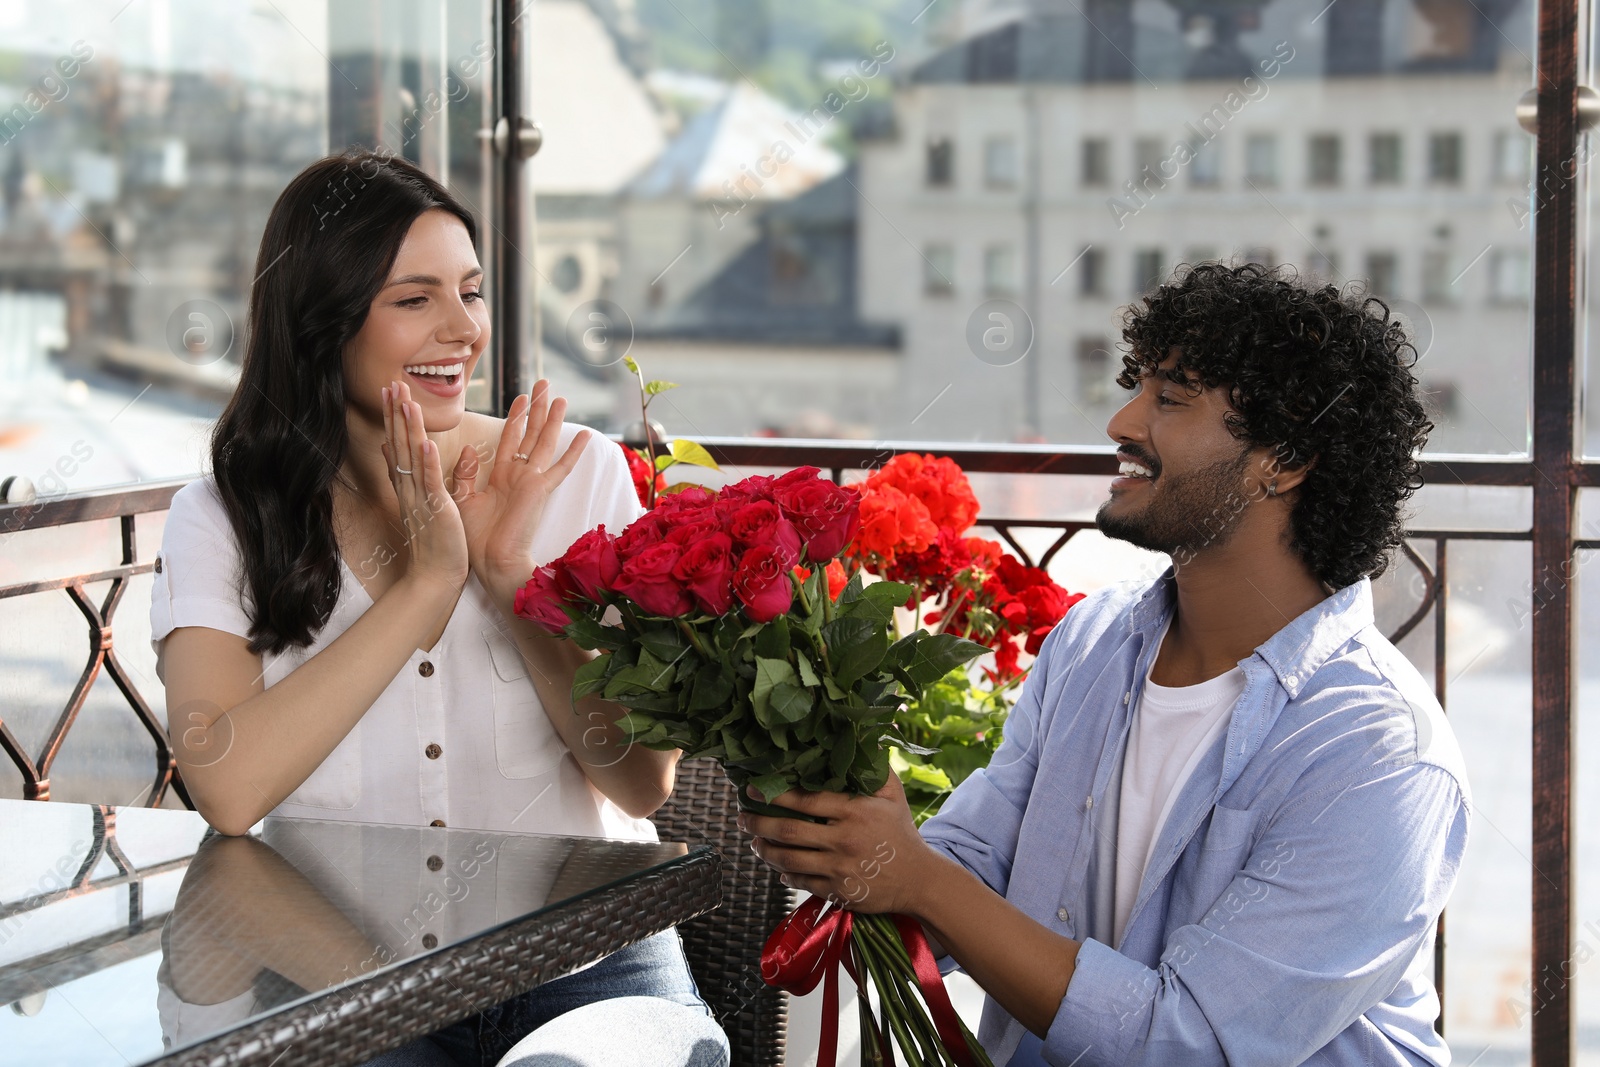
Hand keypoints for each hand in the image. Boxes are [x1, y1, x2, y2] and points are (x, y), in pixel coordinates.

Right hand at [382, 380, 468, 592]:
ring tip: (405, 402)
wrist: (436, 575)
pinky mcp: (436, 510)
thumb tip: (395, 448)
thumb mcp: (421, 499)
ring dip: (408, 429)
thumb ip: (410, 472)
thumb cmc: (435, 541)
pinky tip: (424, 442)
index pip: (398, 444)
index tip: (390, 390)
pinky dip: (426, 463)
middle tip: (391, 384)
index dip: (394, 417)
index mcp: (409, 484)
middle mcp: (409, 488)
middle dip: (396, 413)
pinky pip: (429, 482)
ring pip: (411, 458)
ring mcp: (420, 498)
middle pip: (400, 444)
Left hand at [452, 379, 590, 600]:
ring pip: (545, 443)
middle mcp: (520, 476)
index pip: (510, 439)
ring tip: (561, 396)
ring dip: (553, 419)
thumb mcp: (462, 499)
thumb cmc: (475, 539)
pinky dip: (573, 451)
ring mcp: (532, 482)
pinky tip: (585, 434)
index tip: (522, 396)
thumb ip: (465, 474)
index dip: (516, 417)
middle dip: (538, 408)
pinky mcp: (540, 490)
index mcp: (502, 478)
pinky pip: (560, 466)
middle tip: (544, 383)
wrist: (490, 560)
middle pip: (531, 434)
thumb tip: (470, 449)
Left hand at [740, 773, 935, 914]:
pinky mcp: (839, 891)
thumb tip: (860, 740)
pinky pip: (802, 882)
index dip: (774, 794)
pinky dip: (785, 875)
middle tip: (742, 817)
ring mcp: (840, 868)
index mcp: (855, 811)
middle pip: (789, 831)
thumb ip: (874, 769)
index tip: (752, 790)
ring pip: (789, 859)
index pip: (805, 800)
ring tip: (754, 842)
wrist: (920, 880)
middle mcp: (844, 839)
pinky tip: (778, 867)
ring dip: (765, 851)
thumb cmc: (902, 832)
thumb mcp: (893, 795)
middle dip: (758, 823)